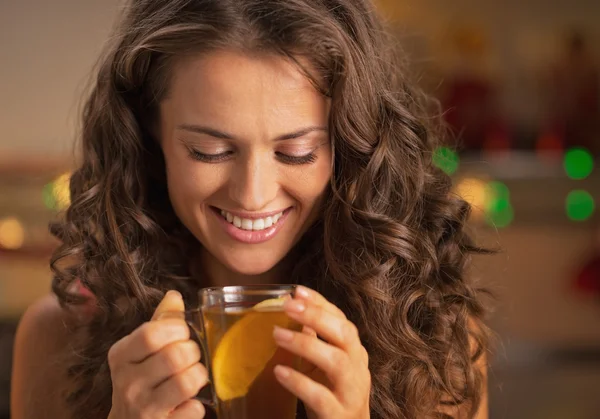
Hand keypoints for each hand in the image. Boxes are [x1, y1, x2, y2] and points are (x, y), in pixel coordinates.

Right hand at [107, 291, 207, 418]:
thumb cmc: (139, 381)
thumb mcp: (140, 350)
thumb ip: (159, 322)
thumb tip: (174, 296)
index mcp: (121, 355)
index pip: (151, 334)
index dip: (177, 329)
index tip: (182, 333)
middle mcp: (127, 383)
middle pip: (174, 356)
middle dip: (192, 352)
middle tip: (191, 356)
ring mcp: (143, 409)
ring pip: (187, 382)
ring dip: (199, 375)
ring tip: (193, 376)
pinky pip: (194, 410)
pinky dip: (197, 405)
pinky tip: (187, 403)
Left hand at [272, 286, 370, 418]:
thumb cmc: (334, 395)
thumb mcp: (324, 365)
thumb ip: (314, 340)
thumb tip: (293, 311)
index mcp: (354, 352)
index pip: (341, 320)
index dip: (320, 304)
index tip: (296, 291)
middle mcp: (358, 368)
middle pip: (345, 335)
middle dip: (317, 316)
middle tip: (288, 305)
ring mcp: (352, 392)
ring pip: (337, 362)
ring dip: (306, 345)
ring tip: (277, 335)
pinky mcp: (339, 414)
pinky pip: (321, 396)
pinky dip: (299, 382)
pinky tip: (280, 372)